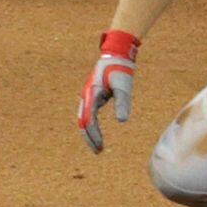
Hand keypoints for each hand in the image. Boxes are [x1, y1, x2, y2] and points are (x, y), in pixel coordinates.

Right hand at [77, 30, 139, 153]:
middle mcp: (86, 96)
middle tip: (98, 151)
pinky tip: (98, 134)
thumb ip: (122, 102)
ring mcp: (88, 97)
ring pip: (84, 119)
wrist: (117, 55)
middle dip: (89, 138)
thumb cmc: (120, 69)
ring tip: (98, 147)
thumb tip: (122, 121)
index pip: (89, 120)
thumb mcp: (123, 85)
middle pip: (82, 122)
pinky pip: (89, 115)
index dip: (94, 134)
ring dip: (89, 134)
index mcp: (91, 94)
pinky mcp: (93, 96)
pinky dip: (92, 126)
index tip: (101, 146)